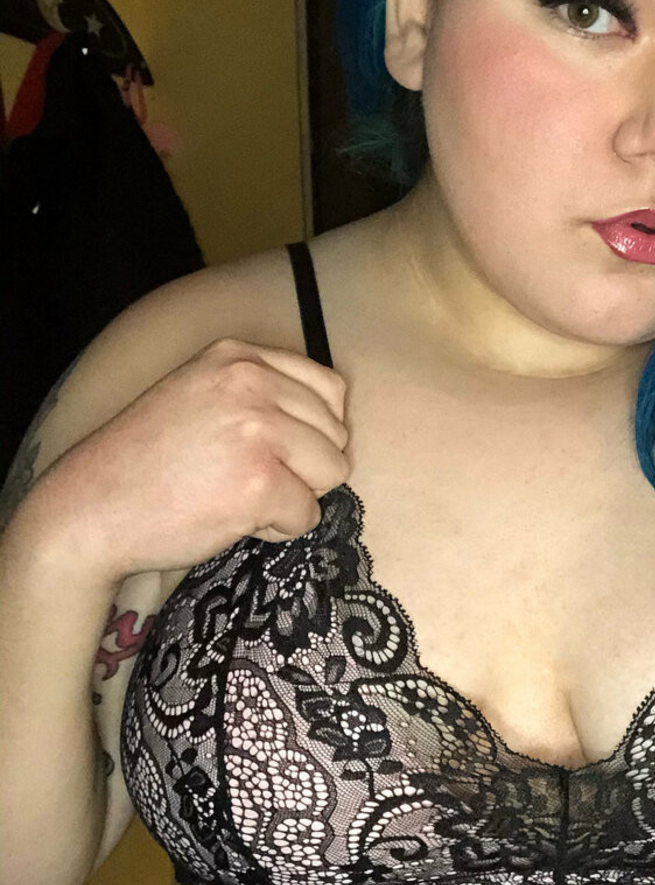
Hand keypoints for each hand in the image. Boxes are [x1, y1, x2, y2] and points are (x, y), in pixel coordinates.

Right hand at [16, 338, 350, 582]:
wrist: (88, 509)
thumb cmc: (148, 461)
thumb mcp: (202, 394)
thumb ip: (262, 391)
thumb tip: (331, 418)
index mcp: (240, 356)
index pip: (330, 389)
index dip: (313, 430)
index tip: (274, 449)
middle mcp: (251, 382)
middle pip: (336, 433)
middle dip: (304, 466)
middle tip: (245, 477)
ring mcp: (257, 430)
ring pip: (332, 472)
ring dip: (295, 496)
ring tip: (239, 495)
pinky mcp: (260, 482)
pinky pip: (308, 515)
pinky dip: (278, 528)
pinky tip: (231, 518)